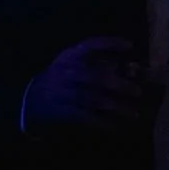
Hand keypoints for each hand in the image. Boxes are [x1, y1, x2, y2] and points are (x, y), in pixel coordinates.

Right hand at [22, 37, 151, 134]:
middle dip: (118, 84)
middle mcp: (65, 72)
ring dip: (115, 106)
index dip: (110, 43)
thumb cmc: (60, 78)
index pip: (90, 45)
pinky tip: (117, 126)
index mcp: (69, 56)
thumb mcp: (71, 64)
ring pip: (92, 99)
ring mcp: (62, 92)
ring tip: (134, 113)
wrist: (30, 99)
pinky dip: (102, 122)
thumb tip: (129, 66)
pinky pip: (85, 116)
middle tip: (138, 92)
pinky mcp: (62, 111)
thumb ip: (95, 62)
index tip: (130, 45)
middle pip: (94, 76)